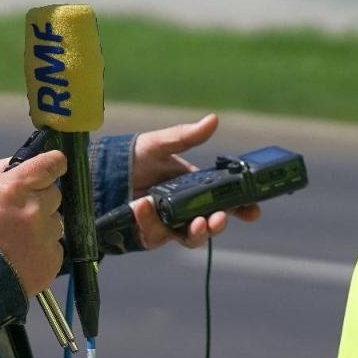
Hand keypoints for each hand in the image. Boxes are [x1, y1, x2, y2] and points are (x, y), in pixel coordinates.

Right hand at [0, 150, 66, 296]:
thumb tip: (19, 165)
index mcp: (17, 187)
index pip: (51, 165)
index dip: (55, 163)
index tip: (55, 165)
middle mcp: (36, 208)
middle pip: (54, 194)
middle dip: (41, 200)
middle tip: (22, 213)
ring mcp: (46, 236)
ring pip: (55, 223)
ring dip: (42, 226)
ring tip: (19, 240)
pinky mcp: (52, 260)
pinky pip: (55, 248)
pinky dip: (42, 250)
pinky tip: (23, 257)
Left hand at [129, 113, 259, 248]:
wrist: (103, 171)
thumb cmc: (135, 156)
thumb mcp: (161, 144)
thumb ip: (186, 137)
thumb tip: (213, 119)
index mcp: (194, 187)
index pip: (223, 201)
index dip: (241, 208)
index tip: (253, 211)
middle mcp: (185, 208)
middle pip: (210, 224)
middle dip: (218, 224)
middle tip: (219, 219)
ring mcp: (168, 223)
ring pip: (190, 237)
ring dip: (198, 233)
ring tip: (198, 224)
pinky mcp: (149, 233)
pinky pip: (156, 235)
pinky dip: (151, 222)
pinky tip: (143, 206)